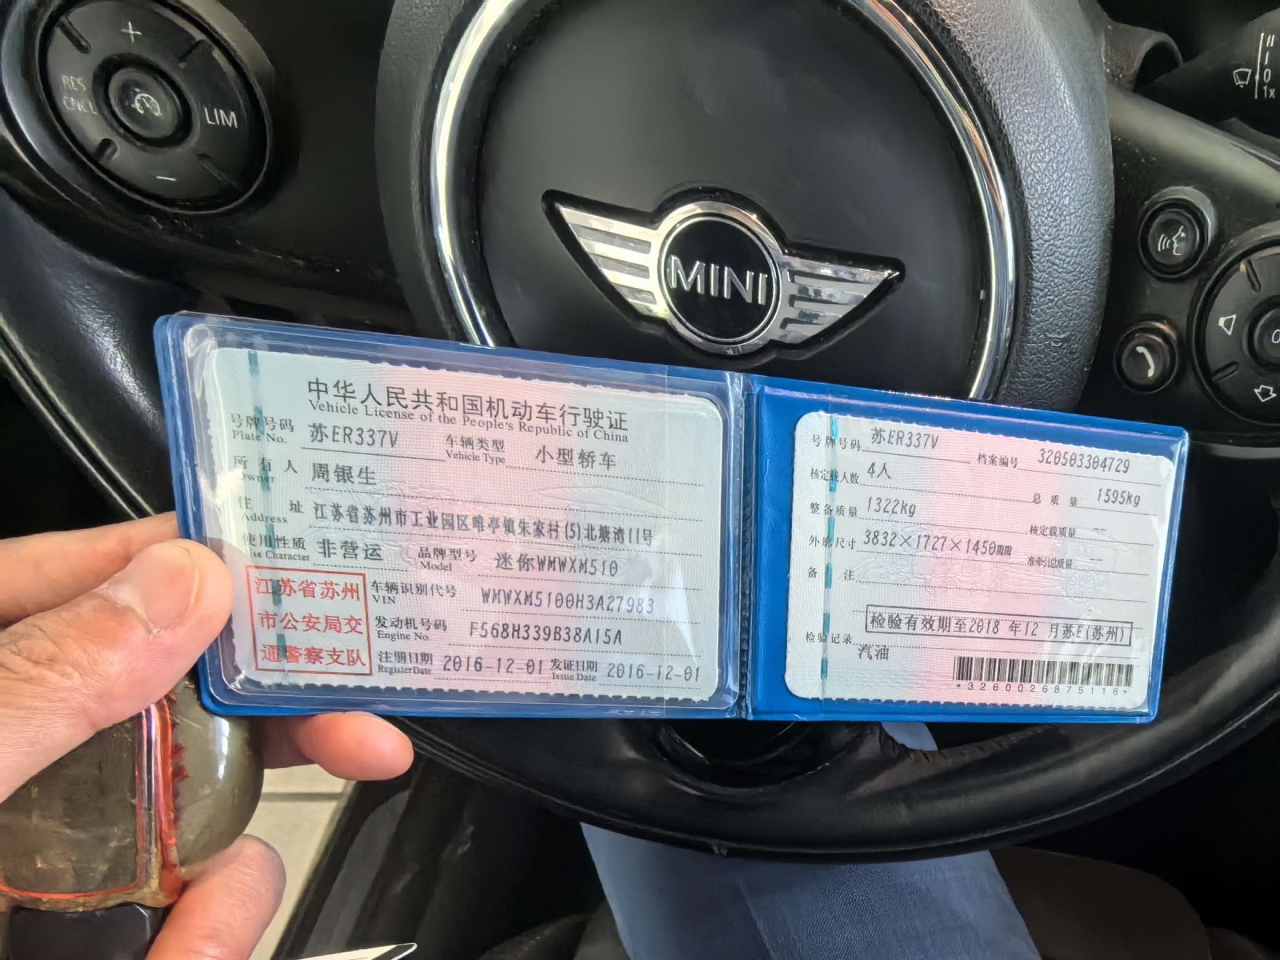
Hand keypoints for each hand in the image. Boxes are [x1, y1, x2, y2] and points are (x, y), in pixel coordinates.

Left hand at [0, 515, 414, 958]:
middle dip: (271, 730)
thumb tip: (187, 582)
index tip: (293, 566)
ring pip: (190, 816)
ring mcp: (50, 840)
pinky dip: (206, 939)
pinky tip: (189, 950)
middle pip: (176, 698)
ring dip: (228, 872)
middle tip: (359, 732)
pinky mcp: (83, 919)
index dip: (192, 561)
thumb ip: (51, 675)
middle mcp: (31, 743)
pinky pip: (177, 913)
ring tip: (206, 918)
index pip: (92, 579)